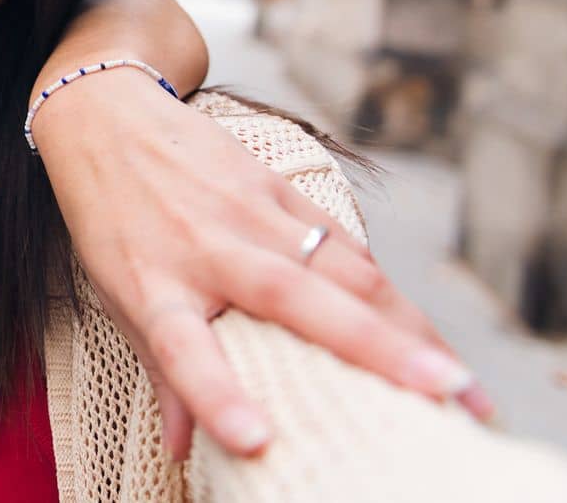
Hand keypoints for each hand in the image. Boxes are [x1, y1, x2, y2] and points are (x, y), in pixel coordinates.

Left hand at [29, 70, 494, 460]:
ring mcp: (247, 213)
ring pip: (340, 267)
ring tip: (461, 384)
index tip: (258, 441)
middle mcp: (205, 249)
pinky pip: (341, 242)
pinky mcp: (276, 185)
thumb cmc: (111, 222)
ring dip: (407, 325)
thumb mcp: (116, 295)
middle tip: (446, 398)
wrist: (105, 118)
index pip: (181, 349)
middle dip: (375, 350)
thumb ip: (159, 369)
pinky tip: (426, 333)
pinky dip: (387, 289)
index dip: (216, 397)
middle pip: (293, 300)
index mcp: (153, 286)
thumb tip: (184, 449)